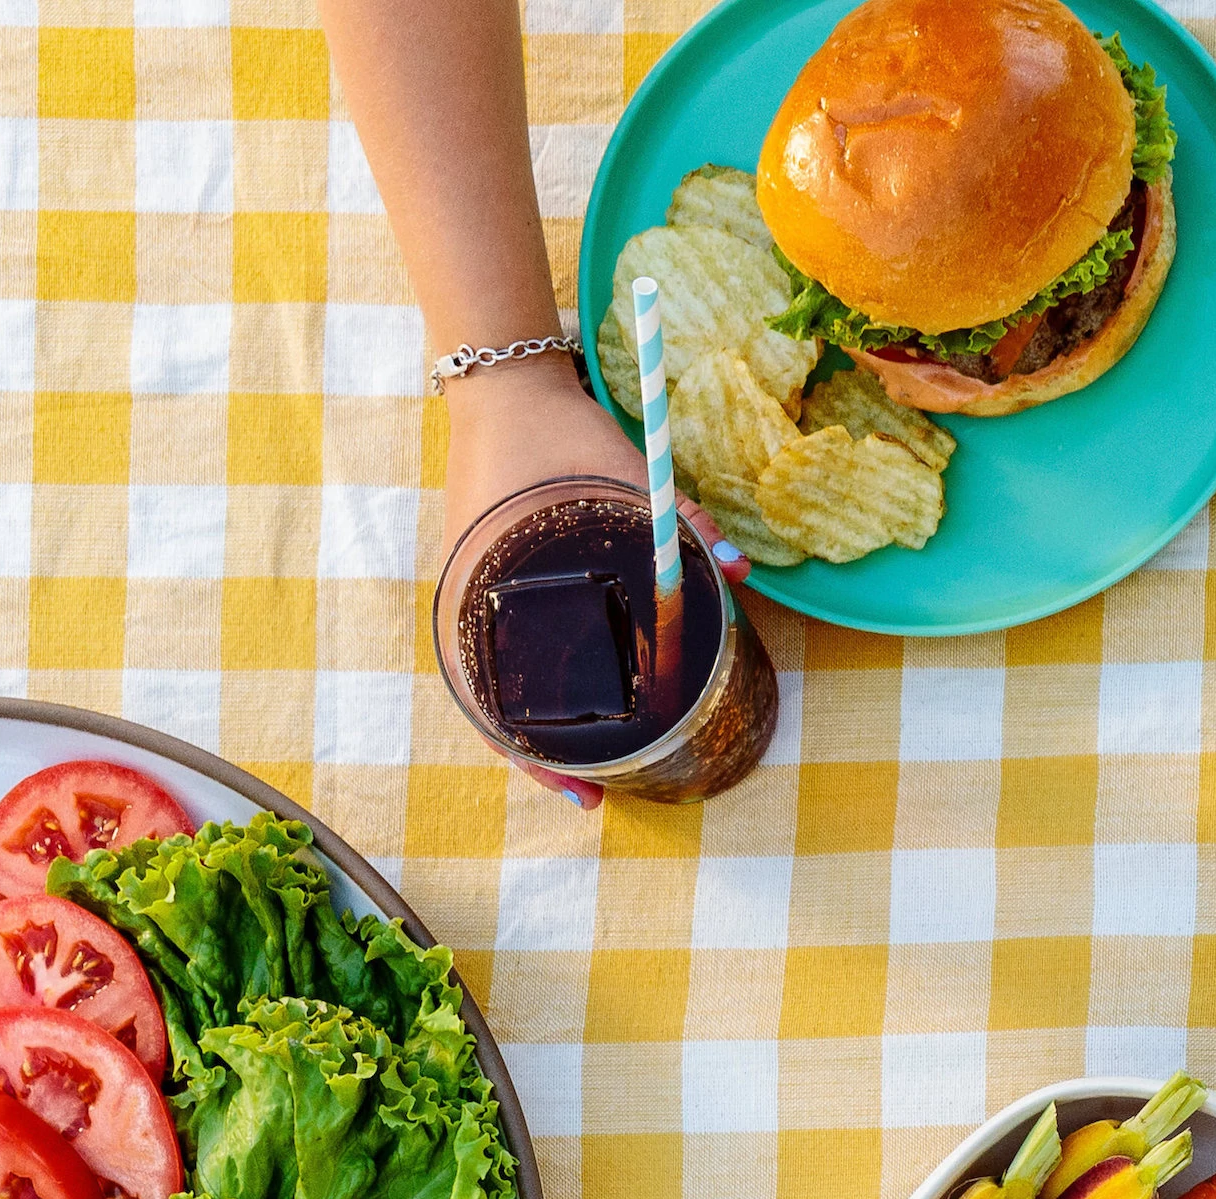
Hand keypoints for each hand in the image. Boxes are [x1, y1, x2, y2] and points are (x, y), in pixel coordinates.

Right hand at [434, 355, 744, 811]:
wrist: (505, 384)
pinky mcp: (486, 582)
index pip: (490, 693)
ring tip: (585, 772)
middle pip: (495, 703)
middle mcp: (471, 598)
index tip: (578, 790)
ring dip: (537, 728)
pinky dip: (533, 681)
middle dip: (541, 756)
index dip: (531, 753)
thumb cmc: (561, 431)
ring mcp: (474, 592)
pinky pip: (503, 648)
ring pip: (497, 683)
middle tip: (591, 796)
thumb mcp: (624, 472)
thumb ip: (685, 522)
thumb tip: (743, 570)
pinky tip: (574, 702)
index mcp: (489, 583)